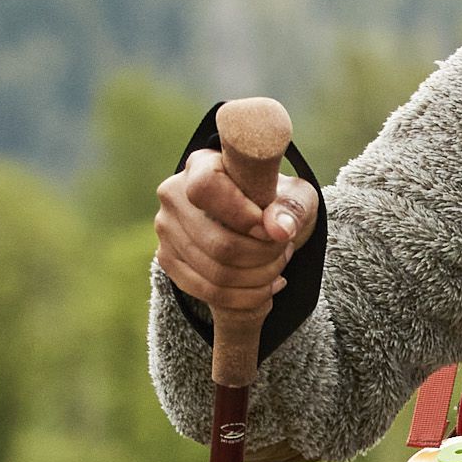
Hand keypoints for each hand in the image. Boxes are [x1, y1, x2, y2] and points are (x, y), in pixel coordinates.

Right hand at [154, 147, 320, 323]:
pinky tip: (267, 284)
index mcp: (202, 164)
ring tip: (278, 264)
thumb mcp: (295, 196)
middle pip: (218, 243)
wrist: (258, 221)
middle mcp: (173, 194)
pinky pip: (208, 292)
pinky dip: (247, 296)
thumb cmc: (275, 201)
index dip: (242, 215)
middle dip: (263, 256)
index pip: (207, 189)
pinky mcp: (167, 259)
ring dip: (259, 277)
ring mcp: (166, 229)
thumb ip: (291, 207)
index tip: (270, 229)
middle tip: (284, 249)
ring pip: (216, 273)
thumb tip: (278, 229)